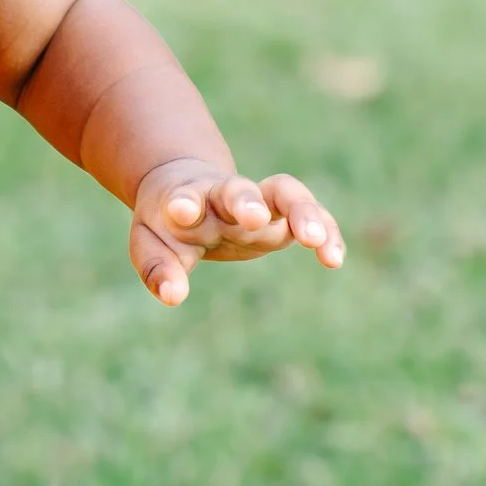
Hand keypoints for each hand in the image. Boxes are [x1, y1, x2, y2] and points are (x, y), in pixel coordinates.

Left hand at [128, 158, 343, 306]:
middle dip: (245, 201)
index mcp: (186, 199)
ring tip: (314, 239)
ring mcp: (258, 203)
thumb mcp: (150, 245)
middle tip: (252, 217)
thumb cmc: (167, 223)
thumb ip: (158, 270)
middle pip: (238, 189)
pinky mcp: (282, 216)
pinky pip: (313, 216)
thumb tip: (173, 296)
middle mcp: (224, 197)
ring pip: (285, 194)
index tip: (180, 210)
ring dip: (301, 211)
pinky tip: (334, 259)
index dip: (183, 203)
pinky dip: (327, 231)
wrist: (187, 191)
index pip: (185, 197)